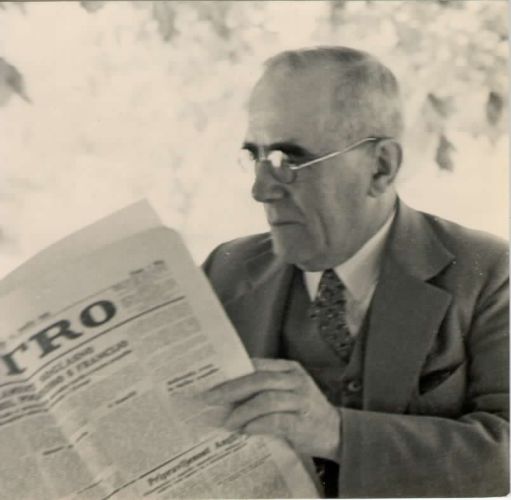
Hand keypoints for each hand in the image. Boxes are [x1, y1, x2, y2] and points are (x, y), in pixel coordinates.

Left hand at [203, 358, 340, 460]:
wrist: (336, 432)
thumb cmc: (303, 412)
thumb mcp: (287, 392)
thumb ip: (264, 389)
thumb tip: (225, 395)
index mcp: (288, 368)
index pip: (256, 365)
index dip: (232, 373)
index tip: (211, 381)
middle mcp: (296, 380)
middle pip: (258, 380)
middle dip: (231, 390)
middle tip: (210, 399)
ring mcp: (301, 400)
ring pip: (265, 399)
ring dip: (242, 411)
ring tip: (227, 421)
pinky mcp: (303, 422)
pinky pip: (276, 420)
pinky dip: (257, 425)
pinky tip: (245, 430)